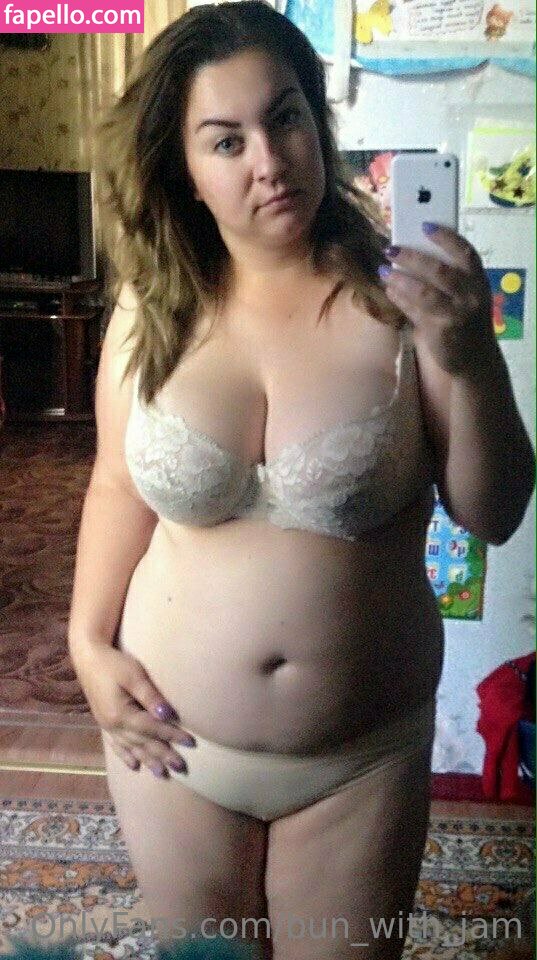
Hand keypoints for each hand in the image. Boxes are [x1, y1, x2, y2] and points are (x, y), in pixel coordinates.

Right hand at [69, 638, 195, 776]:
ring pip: (130, 748)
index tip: (191, 743)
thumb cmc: (113, 663)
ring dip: (147, 761)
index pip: (153, 729)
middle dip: (163, 755)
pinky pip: (116, 745)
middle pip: (143, 743)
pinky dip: (126, 756)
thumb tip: (168, 715)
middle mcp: (113, 725)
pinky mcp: (103, 722)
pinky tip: (133, 766)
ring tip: (161, 773)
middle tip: (182, 767)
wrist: (87, 656)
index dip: (173, 736)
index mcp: (121, 714)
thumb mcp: (134, 675)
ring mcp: (106, 725)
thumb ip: (150, 697)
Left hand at [378, 223, 499, 377]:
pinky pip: (414, 311)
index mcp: (479, 280)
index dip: (445, 237)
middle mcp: (471, 296)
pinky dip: (400, 299)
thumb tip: (412, 253)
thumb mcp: (467, 294)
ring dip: (400, 280)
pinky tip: (390, 291)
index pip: (465, 252)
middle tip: (391, 249)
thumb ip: (448, 276)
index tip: (425, 226)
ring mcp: (456, 315)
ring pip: (423, 292)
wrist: (476, 358)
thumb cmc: (466, 318)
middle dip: (412, 258)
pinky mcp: (440, 331)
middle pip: (439, 270)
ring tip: (384, 272)